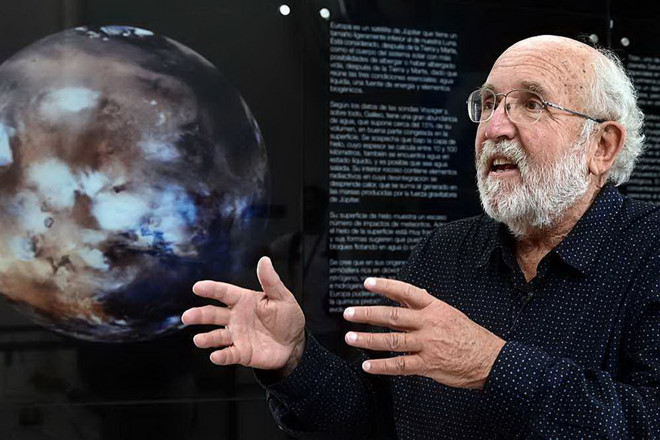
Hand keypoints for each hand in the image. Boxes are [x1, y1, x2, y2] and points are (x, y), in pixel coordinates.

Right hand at [181, 257, 305, 375]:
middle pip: (213, 314)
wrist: (294, 343)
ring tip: (198, 339)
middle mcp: (236, 317)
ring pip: (217, 336)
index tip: (198, 287)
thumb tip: (264, 260)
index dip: (211, 289)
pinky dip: (221, 356)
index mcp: (243, 300)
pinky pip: (229, 354)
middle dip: (200, 315)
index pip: (224, 292)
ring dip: (207, 338)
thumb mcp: (282, 297)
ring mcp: (237, 335)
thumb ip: (270, 281)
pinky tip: (215, 356)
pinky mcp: (241, 352)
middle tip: (188, 316)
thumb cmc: (287, 317)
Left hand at [343, 278, 505, 388]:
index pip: (406, 293)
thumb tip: (412, 296)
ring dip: (368, 340)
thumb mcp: (450, 313)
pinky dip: (382, 366)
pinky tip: (368, 365)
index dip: (386, 286)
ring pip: (392, 341)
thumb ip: (428, 306)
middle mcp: (428, 324)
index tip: (367, 282)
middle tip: (348, 313)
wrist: (490, 360)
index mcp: (434, 308)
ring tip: (351, 338)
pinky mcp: (427, 365)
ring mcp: (427, 345)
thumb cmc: (470, 336)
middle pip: (392, 316)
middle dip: (367, 314)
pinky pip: (400, 365)